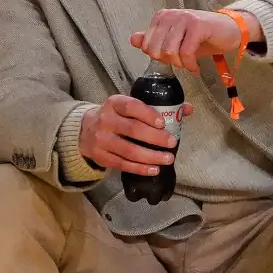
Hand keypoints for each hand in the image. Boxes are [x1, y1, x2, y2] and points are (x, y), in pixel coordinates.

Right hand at [79, 94, 193, 175]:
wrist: (84, 130)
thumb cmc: (115, 117)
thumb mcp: (128, 107)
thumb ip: (156, 107)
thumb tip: (188, 109)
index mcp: (114, 104)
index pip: (131, 107)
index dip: (147, 114)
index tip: (163, 122)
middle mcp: (105, 120)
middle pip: (132, 129)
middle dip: (155, 137)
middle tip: (172, 142)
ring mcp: (102, 140)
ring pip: (128, 150)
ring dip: (150, 156)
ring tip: (168, 159)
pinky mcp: (101, 157)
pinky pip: (122, 164)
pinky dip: (140, 168)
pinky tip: (154, 169)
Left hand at [130, 8, 259, 73]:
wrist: (230, 30)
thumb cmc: (201, 37)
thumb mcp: (174, 41)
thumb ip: (152, 41)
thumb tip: (133, 40)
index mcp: (162, 17)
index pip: (146, 45)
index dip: (159, 58)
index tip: (172, 59)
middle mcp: (171, 15)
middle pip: (156, 50)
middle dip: (169, 62)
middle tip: (182, 63)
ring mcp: (184, 18)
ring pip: (170, 52)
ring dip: (180, 64)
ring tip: (189, 64)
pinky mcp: (198, 25)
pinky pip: (186, 52)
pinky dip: (189, 65)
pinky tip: (195, 67)